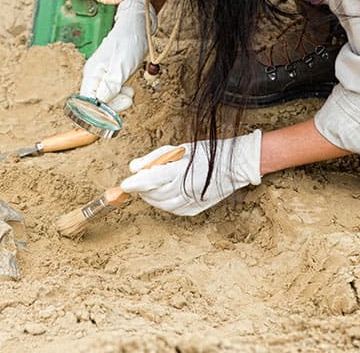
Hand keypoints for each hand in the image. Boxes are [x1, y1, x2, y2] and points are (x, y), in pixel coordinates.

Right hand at [80, 0, 156, 111]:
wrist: (138, 27)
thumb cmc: (129, 43)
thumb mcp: (122, 67)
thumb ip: (110, 86)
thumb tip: (100, 102)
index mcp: (91, 75)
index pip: (87, 103)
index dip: (99, 112)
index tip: (116, 110)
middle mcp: (94, 78)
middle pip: (97, 104)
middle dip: (114, 105)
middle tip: (129, 97)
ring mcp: (102, 78)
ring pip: (107, 100)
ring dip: (120, 99)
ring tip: (130, 90)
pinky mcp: (111, 78)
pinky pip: (114, 93)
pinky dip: (122, 94)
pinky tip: (129, 87)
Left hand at [120, 131, 261, 215]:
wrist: (234, 165)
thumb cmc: (206, 153)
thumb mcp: (178, 149)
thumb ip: (154, 158)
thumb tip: (134, 168)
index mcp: (181, 170)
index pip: (151, 179)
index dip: (135, 184)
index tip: (125, 185)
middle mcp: (186, 188)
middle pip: (154, 194)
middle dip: (143, 189)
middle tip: (139, 181)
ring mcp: (191, 201)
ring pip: (161, 205)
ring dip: (152, 196)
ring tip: (152, 185)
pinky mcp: (194, 209)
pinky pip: (172, 209)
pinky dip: (164, 202)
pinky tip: (166, 192)